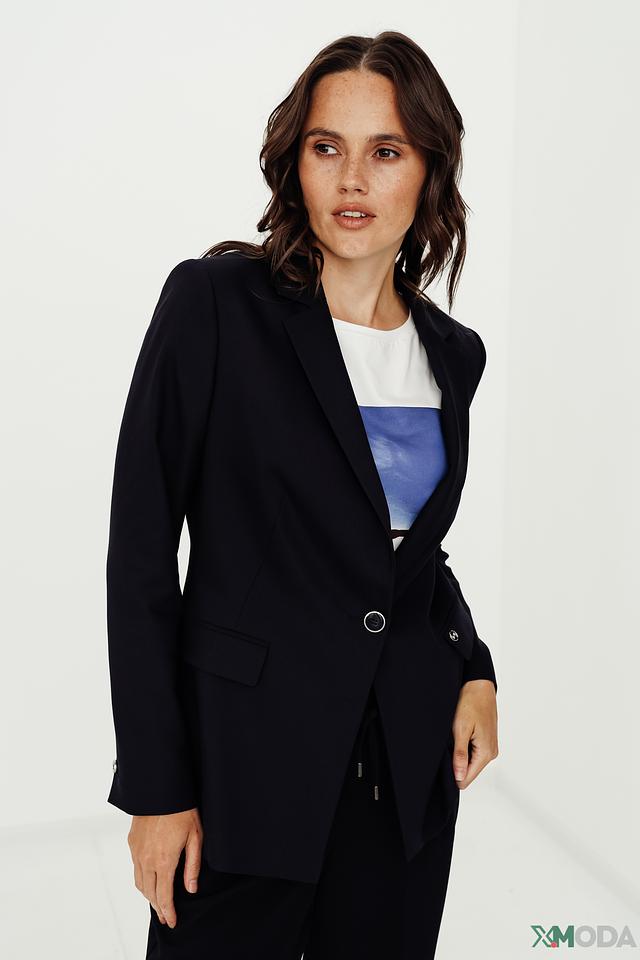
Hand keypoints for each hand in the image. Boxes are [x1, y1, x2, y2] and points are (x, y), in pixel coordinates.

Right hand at [127, 807, 202, 928]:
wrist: (161, 790)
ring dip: (149, 896)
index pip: (164, 895)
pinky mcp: (132, 843)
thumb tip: (190, 889)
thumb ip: (192, 866)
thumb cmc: (182, 811)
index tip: (172, 921)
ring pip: (140, 883)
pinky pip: (135, 869)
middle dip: (158, 908)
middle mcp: (147, 859)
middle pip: (150, 893)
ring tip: (158, 903)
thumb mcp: (195, 837)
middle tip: (165, 917)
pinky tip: (149, 881)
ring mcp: (137, 852)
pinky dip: (142, 881)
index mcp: (164, 860)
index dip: (168, 911)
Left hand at [451, 679, 497, 788]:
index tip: (445, 761)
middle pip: (469, 771)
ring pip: (470, 762)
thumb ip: (460, 755)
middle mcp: (491, 753)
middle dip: (456, 762)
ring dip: (460, 753)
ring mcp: (490, 747)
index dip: (453, 774)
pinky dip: (465, 746)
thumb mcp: (461, 730)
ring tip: (456, 736)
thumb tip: (459, 777)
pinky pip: (474, 752)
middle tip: (449, 743)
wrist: (479, 687)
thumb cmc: (471, 703)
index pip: (467, 778)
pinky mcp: (487, 741)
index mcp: (486, 753)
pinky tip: (461, 733)